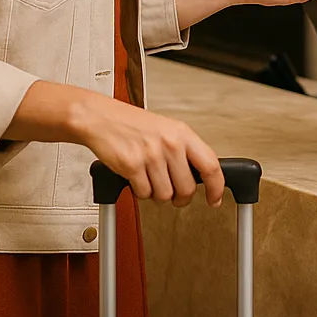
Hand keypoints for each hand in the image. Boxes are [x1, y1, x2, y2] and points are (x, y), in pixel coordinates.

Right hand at [77, 92, 224, 207]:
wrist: (100, 117)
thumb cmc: (132, 124)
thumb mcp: (167, 130)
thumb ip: (184, 150)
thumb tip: (201, 177)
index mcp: (182, 133)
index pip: (211, 165)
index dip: (216, 187)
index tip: (215, 199)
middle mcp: (170, 143)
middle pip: (187, 189)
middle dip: (179, 198)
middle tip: (172, 193)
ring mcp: (151, 155)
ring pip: (165, 195)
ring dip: (156, 194)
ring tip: (149, 179)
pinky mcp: (132, 165)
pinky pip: (144, 194)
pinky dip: (140, 192)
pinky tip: (136, 178)